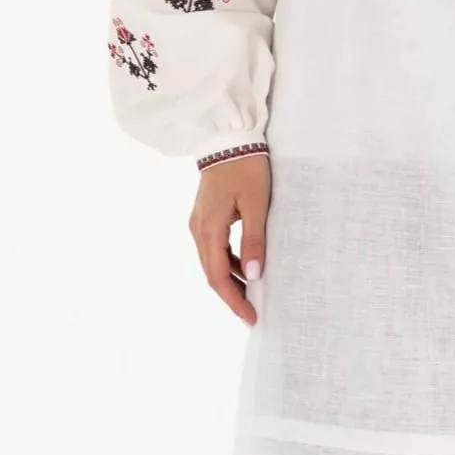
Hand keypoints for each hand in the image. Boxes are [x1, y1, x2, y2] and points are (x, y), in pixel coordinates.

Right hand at [188, 154, 270, 325]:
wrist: (227, 137)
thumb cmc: (245, 166)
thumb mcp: (256, 204)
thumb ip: (255, 240)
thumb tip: (254, 275)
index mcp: (209, 229)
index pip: (219, 277)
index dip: (234, 301)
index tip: (251, 317)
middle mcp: (198, 230)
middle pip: (212, 275)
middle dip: (232, 297)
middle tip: (253, 314)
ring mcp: (199, 224)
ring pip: (213, 264)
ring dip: (231, 282)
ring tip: (254, 296)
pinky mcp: (205, 218)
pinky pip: (216, 250)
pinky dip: (230, 264)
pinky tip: (247, 270)